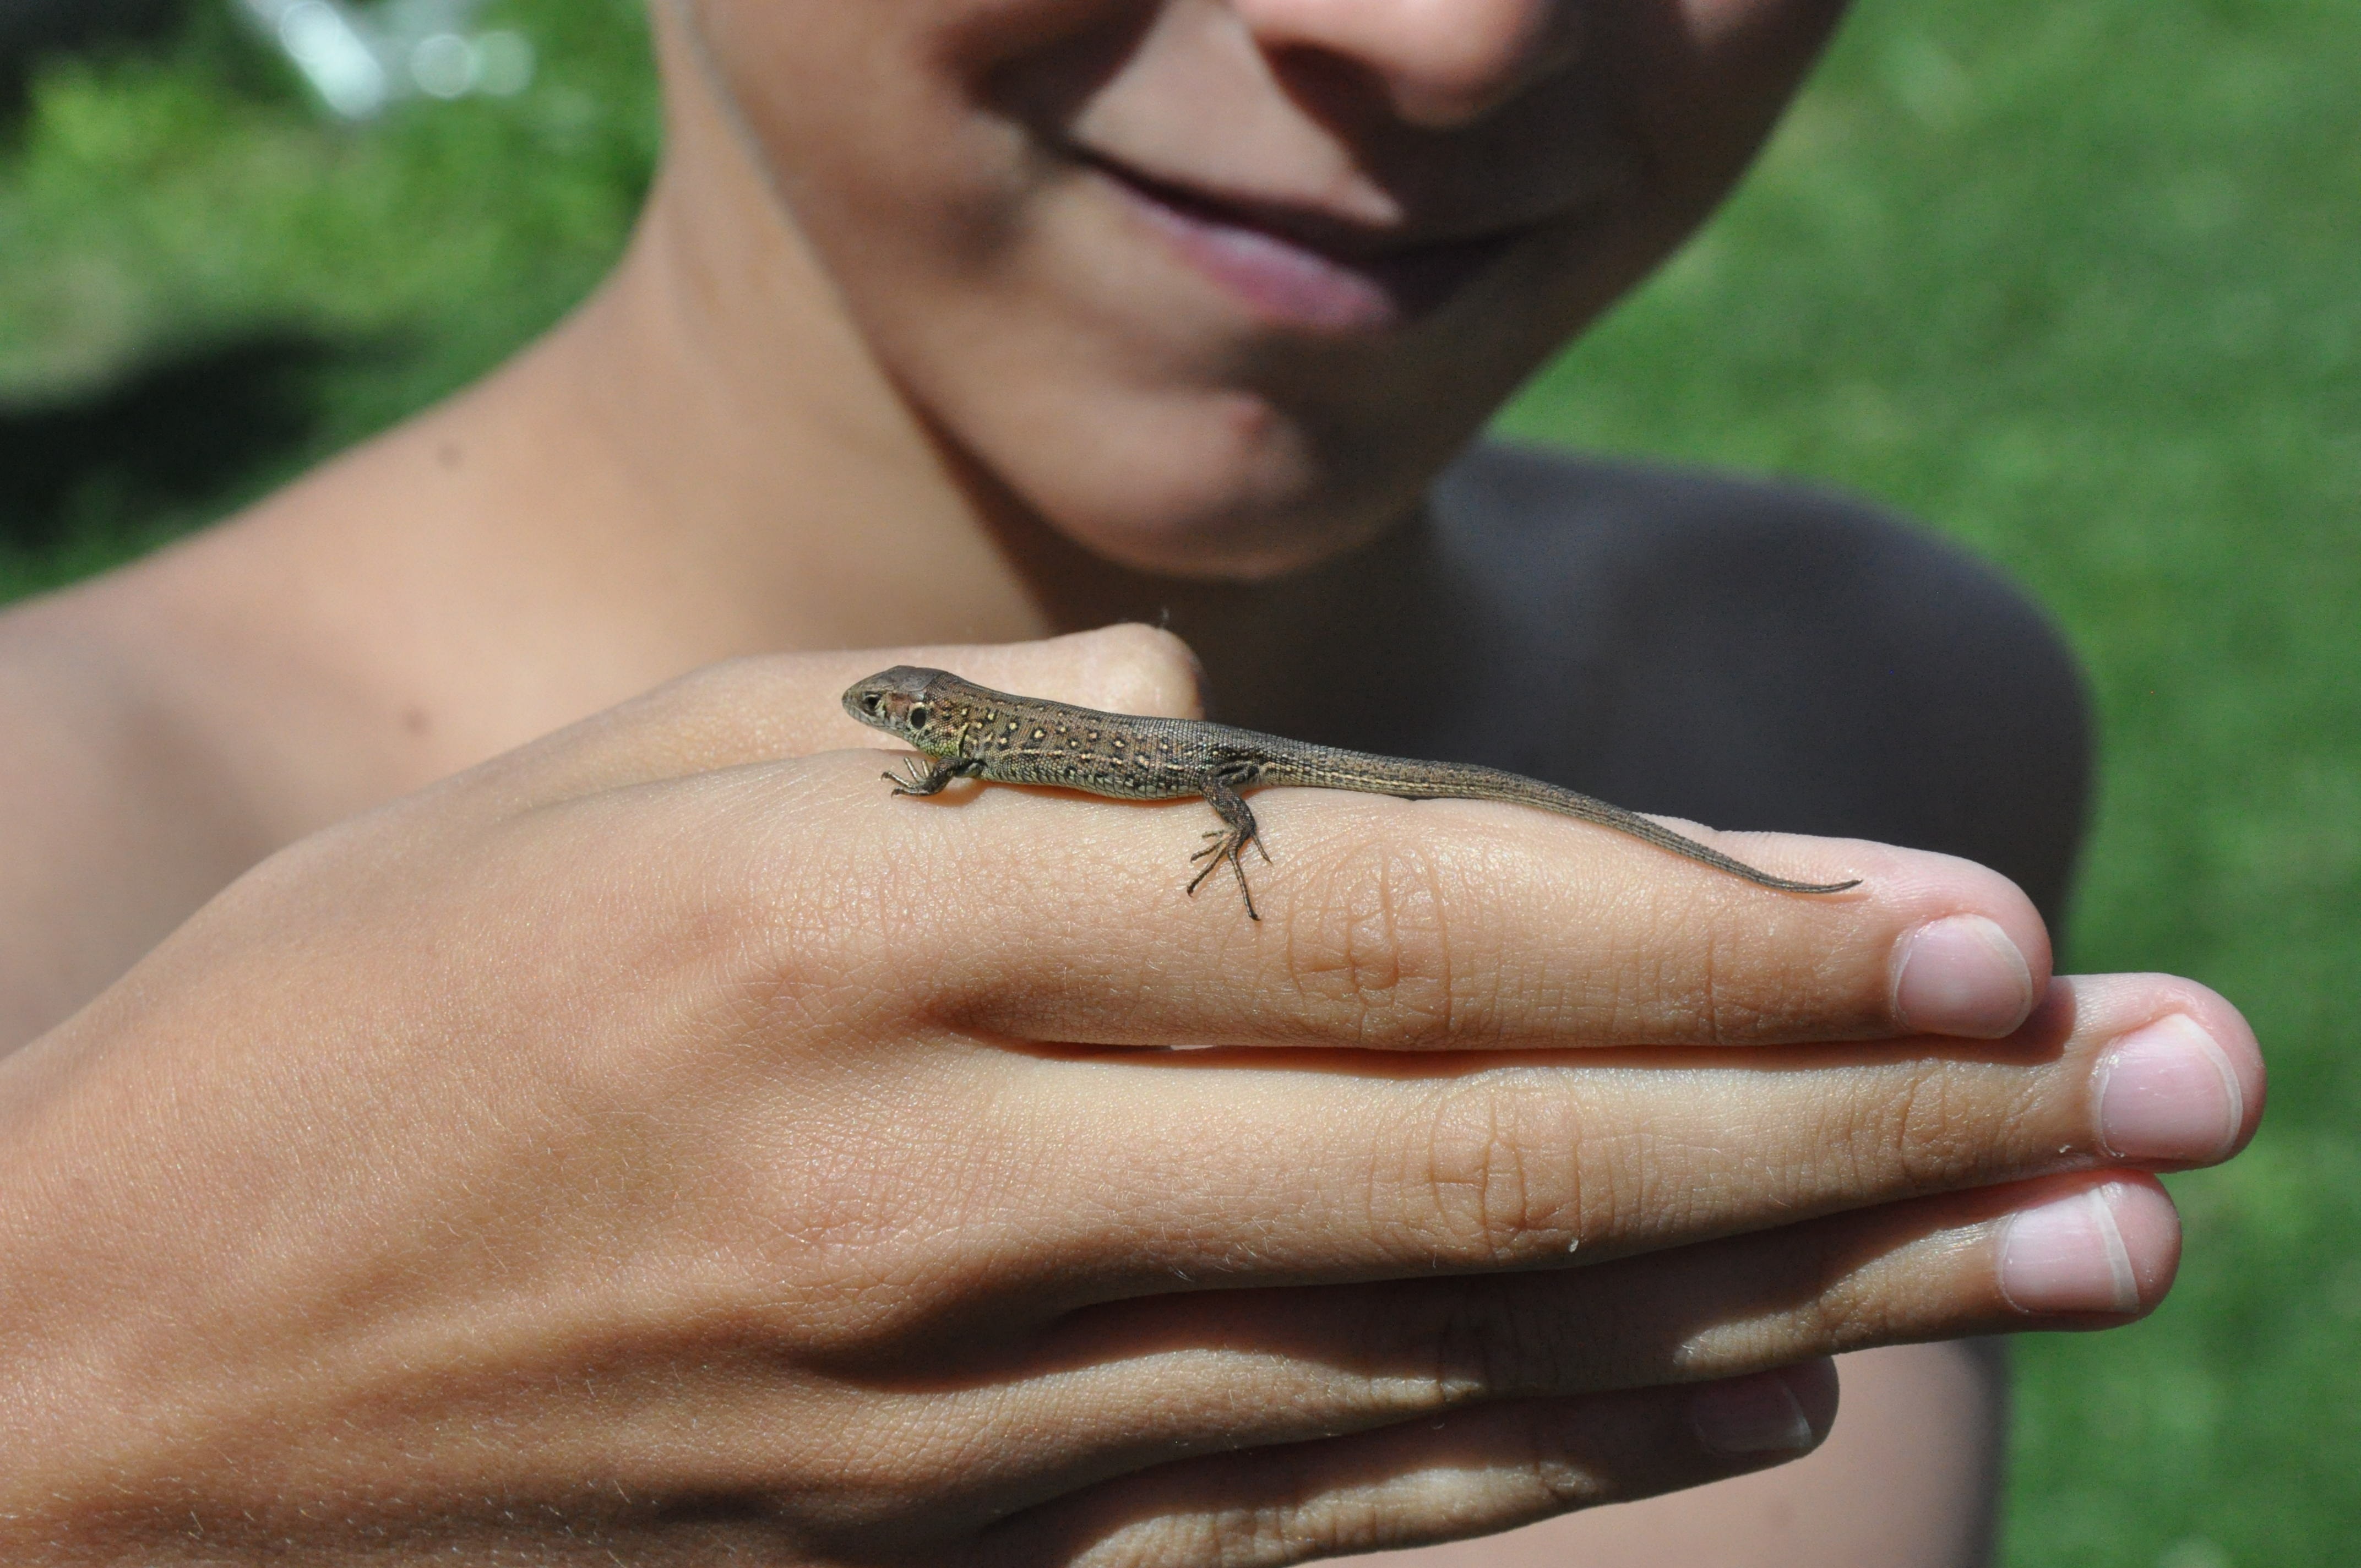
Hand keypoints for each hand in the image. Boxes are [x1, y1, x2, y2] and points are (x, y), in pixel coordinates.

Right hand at [0, 626, 2259, 1564]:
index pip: (1395, 927)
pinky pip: (1331, 1507)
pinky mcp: (954, 1560)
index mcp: (866, 933)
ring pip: (1476, 1353)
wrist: (109, 1399)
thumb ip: (971, 760)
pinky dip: (1572, 1456)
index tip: (1980, 930)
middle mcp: (954, 1187)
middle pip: (1509, 1155)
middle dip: (1870, 1122)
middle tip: (2175, 1090)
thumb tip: (1238, 750)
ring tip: (2078, 1253)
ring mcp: (968, 1418)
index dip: (1715, 932)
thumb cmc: (367, 1007)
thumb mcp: (634, 767)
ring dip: (1809, 1298)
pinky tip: (1773, 1402)